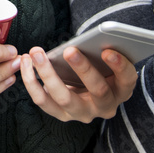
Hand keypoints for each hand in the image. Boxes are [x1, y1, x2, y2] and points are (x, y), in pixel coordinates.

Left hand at [20, 45, 136, 122]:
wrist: (89, 92)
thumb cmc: (101, 67)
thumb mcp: (108, 61)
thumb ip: (104, 51)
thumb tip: (94, 37)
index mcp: (122, 90)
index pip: (127, 80)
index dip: (119, 66)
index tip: (107, 51)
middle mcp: (105, 106)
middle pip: (97, 91)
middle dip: (83, 69)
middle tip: (70, 50)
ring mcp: (83, 113)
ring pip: (64, 98)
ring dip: (48, 74)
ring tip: (36, 53)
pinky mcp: (62, 114)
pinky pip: (43, 101)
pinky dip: (32, 81)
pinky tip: (26, 62)